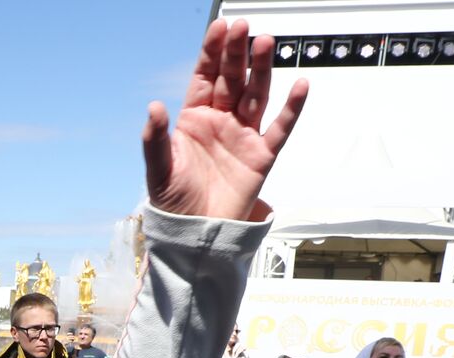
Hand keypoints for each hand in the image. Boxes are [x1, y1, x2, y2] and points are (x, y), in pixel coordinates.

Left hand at [143, 18, 307, 219]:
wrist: (196, 234)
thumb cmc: (175, 202)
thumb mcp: (159, 169)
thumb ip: (155, 138)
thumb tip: (154, 107)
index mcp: (194, 119)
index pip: (204, 77)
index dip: (212, 53)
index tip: (220, 28)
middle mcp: (221, 121)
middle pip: (232, 80)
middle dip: (237, 53)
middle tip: (243, 27)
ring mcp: (243, 136)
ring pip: (256, 95)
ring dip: (261, 70)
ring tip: (266, 43)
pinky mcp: (262, 156)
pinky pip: (280, 128)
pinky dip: (292, 108)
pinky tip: (300, 85)